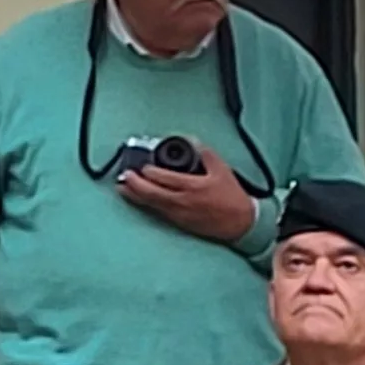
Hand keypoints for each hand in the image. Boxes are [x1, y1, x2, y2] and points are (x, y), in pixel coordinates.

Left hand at [116, 142, 256, 243]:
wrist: (241, 223)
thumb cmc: (233, 198)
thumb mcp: (223, 170)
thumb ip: (206, 154)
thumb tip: (193, 142)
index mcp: (192, 186)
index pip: (162, 177)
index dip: (149, 171)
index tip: (144, 166)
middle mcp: (182, 201)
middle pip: (150, 192)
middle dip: (134, 183)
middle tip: (125, 175)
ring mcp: (179, 213)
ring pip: (150, 204)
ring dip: (134, 195)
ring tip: (122, 188)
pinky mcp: (179, 222)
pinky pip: (157, 212)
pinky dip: (146, 204)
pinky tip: (140, 201)